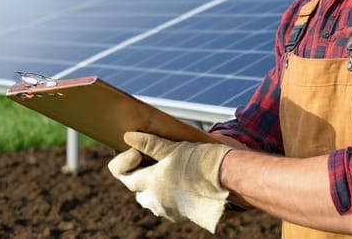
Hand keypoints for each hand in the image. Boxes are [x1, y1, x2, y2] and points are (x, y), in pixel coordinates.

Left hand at [107, 131, 233, 232]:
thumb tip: (128, 136)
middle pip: (136, 191)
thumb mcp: (173, 147)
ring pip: (151, 201)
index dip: (126, 161)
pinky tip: (181, 184)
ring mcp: (169, 210)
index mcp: (151, 182)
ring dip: (154, 189)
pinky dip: (168, 197)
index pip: (123, 176)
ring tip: (168, 173)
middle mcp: (156, 200)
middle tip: (153, 162)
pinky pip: (167, 208)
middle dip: (139, 178)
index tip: (138, 151)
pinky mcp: (182, 215)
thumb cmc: (201, 160)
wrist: (228, 179)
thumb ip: (149, 144)